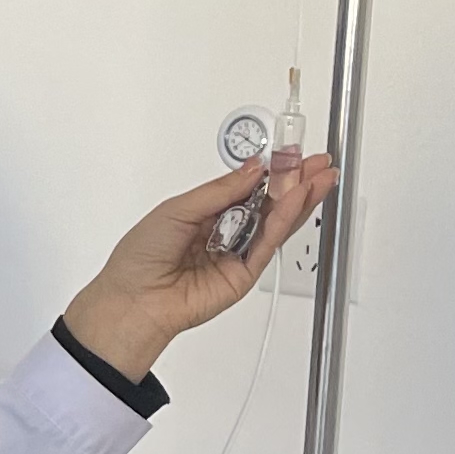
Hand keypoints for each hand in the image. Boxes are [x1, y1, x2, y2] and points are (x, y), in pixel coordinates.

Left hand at [58, 152, 338, 382]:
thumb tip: (253, 169)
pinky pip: (268, 243)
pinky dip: (284, 220)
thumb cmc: (141, 256)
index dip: (269, 172)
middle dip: (294, 183)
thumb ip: (220, 190)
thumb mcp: (178, 209)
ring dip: (298, 198)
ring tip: (319, 176)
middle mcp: (224, 232)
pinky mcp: (245, 274)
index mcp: (205, 212)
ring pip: (275, 222)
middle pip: (267, 204)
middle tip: (318, 163)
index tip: (290, 154)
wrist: (135, 299)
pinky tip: (297, 200)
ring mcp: (237, 253)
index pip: (246, 187)